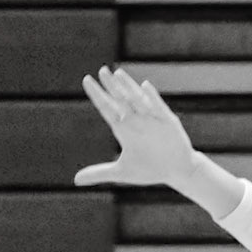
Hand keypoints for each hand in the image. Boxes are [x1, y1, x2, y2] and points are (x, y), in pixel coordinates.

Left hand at [76, 65, 199, 191]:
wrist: (176, 171)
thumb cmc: (149, 169)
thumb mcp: (121, 172)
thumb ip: (99, 173)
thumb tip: (75, 180)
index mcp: (123, 129)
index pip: (106, 108)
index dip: (97, 94)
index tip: (86, 80)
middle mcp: (135, 120)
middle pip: (120, 99)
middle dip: (111, 86)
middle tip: (101, 71)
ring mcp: (151, 119)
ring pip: (137, 99)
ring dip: (128, 87)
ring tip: (118, 74)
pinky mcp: (167, 121)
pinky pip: (158, 107)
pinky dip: (152, 97)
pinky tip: (144, 86)